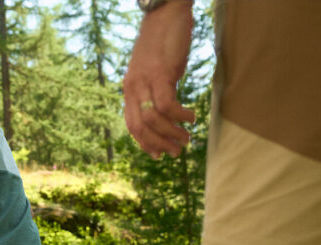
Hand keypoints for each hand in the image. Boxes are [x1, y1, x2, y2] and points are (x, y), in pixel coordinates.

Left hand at [123, 0, 196, 158]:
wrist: (166, 13)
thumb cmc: (165, 42)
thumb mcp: (157, 72)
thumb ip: (158, 92)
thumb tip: (168, 114)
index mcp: (129, 89)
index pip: (132, 126)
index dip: (145, 144)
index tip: (159, 154)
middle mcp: (132, 87)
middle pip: (140, 127)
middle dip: (158, 144)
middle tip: (176, 152)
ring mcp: (144, 80)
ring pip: (153, 119)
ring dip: (171, 133)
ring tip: (187, 138)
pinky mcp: (159, 73)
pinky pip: (166, 104)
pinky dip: (180, 116)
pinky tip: (191, 118)